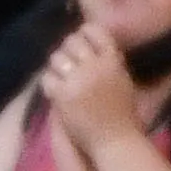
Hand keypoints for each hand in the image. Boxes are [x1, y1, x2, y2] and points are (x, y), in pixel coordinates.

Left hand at [40, 22, 142, 163]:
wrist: (115, 139)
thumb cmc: (122, 115)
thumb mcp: (122, 80)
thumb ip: (108, 64)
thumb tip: (91, 51)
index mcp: (114, 60)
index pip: (96, 31)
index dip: (84, 32)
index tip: (79, 39)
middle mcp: (96, 65)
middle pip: (72, 42)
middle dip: (66, 49)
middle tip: (64, 60)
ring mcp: (78, 80)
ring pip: (57, 58)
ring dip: (55, 65)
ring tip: (58, 75)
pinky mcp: (63, 96)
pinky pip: (47, 79)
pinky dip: (48, 83)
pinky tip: (53, 90)